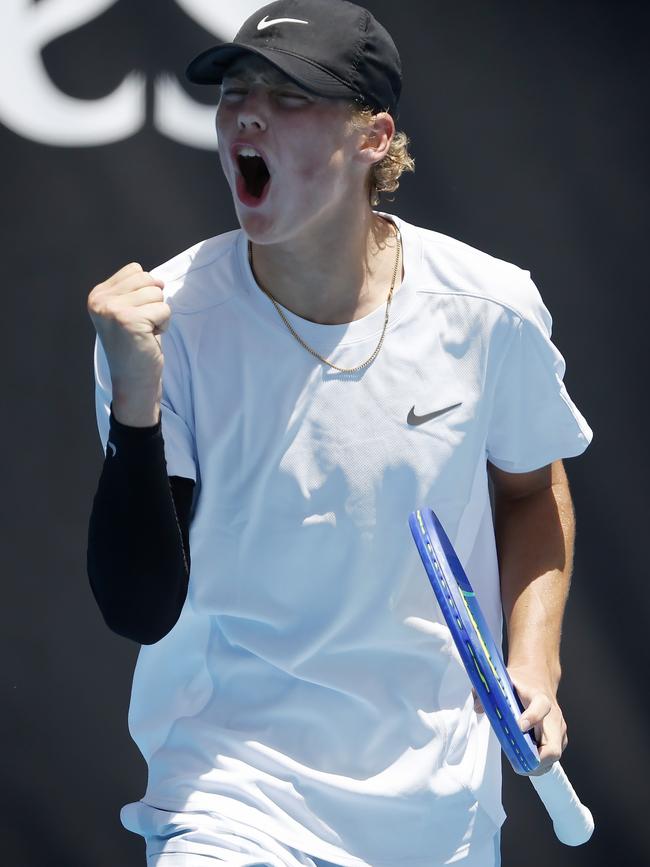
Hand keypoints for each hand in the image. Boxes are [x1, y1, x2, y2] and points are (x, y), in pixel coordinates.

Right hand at [87, 262, 169, 425]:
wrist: (133, 380)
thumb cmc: (135, 345)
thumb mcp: (126, 311)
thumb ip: (134, 291)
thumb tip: (159, 280)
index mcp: (97, 295)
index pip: (135, 270)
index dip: (145, 292)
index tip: (135, 315)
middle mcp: (100, 301)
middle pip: (147, 279)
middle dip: (153, 302)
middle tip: (142, 325)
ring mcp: (113, 310)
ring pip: (157, 294)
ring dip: (159, 315)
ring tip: (145, 332)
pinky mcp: (130, 321)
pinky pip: (164, 309)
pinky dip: (163, 325)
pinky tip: (150, 338)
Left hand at [472, 664, 567, 775]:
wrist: (538, 679)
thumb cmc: (521, 684)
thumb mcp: (505, 680)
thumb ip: (489, 691)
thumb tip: (477, 706)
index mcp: (540, 698)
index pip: (541, 707)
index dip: (532, 717)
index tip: (519, 726)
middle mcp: (554, 716)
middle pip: (554, 746)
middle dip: (537, 759)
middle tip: (519, 761)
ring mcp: (559, 730)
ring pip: (553, 756)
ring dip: (537, 765)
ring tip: (519, 764)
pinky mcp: (559, 739)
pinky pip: (552, 757)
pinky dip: (540, 763)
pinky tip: (525, 760)